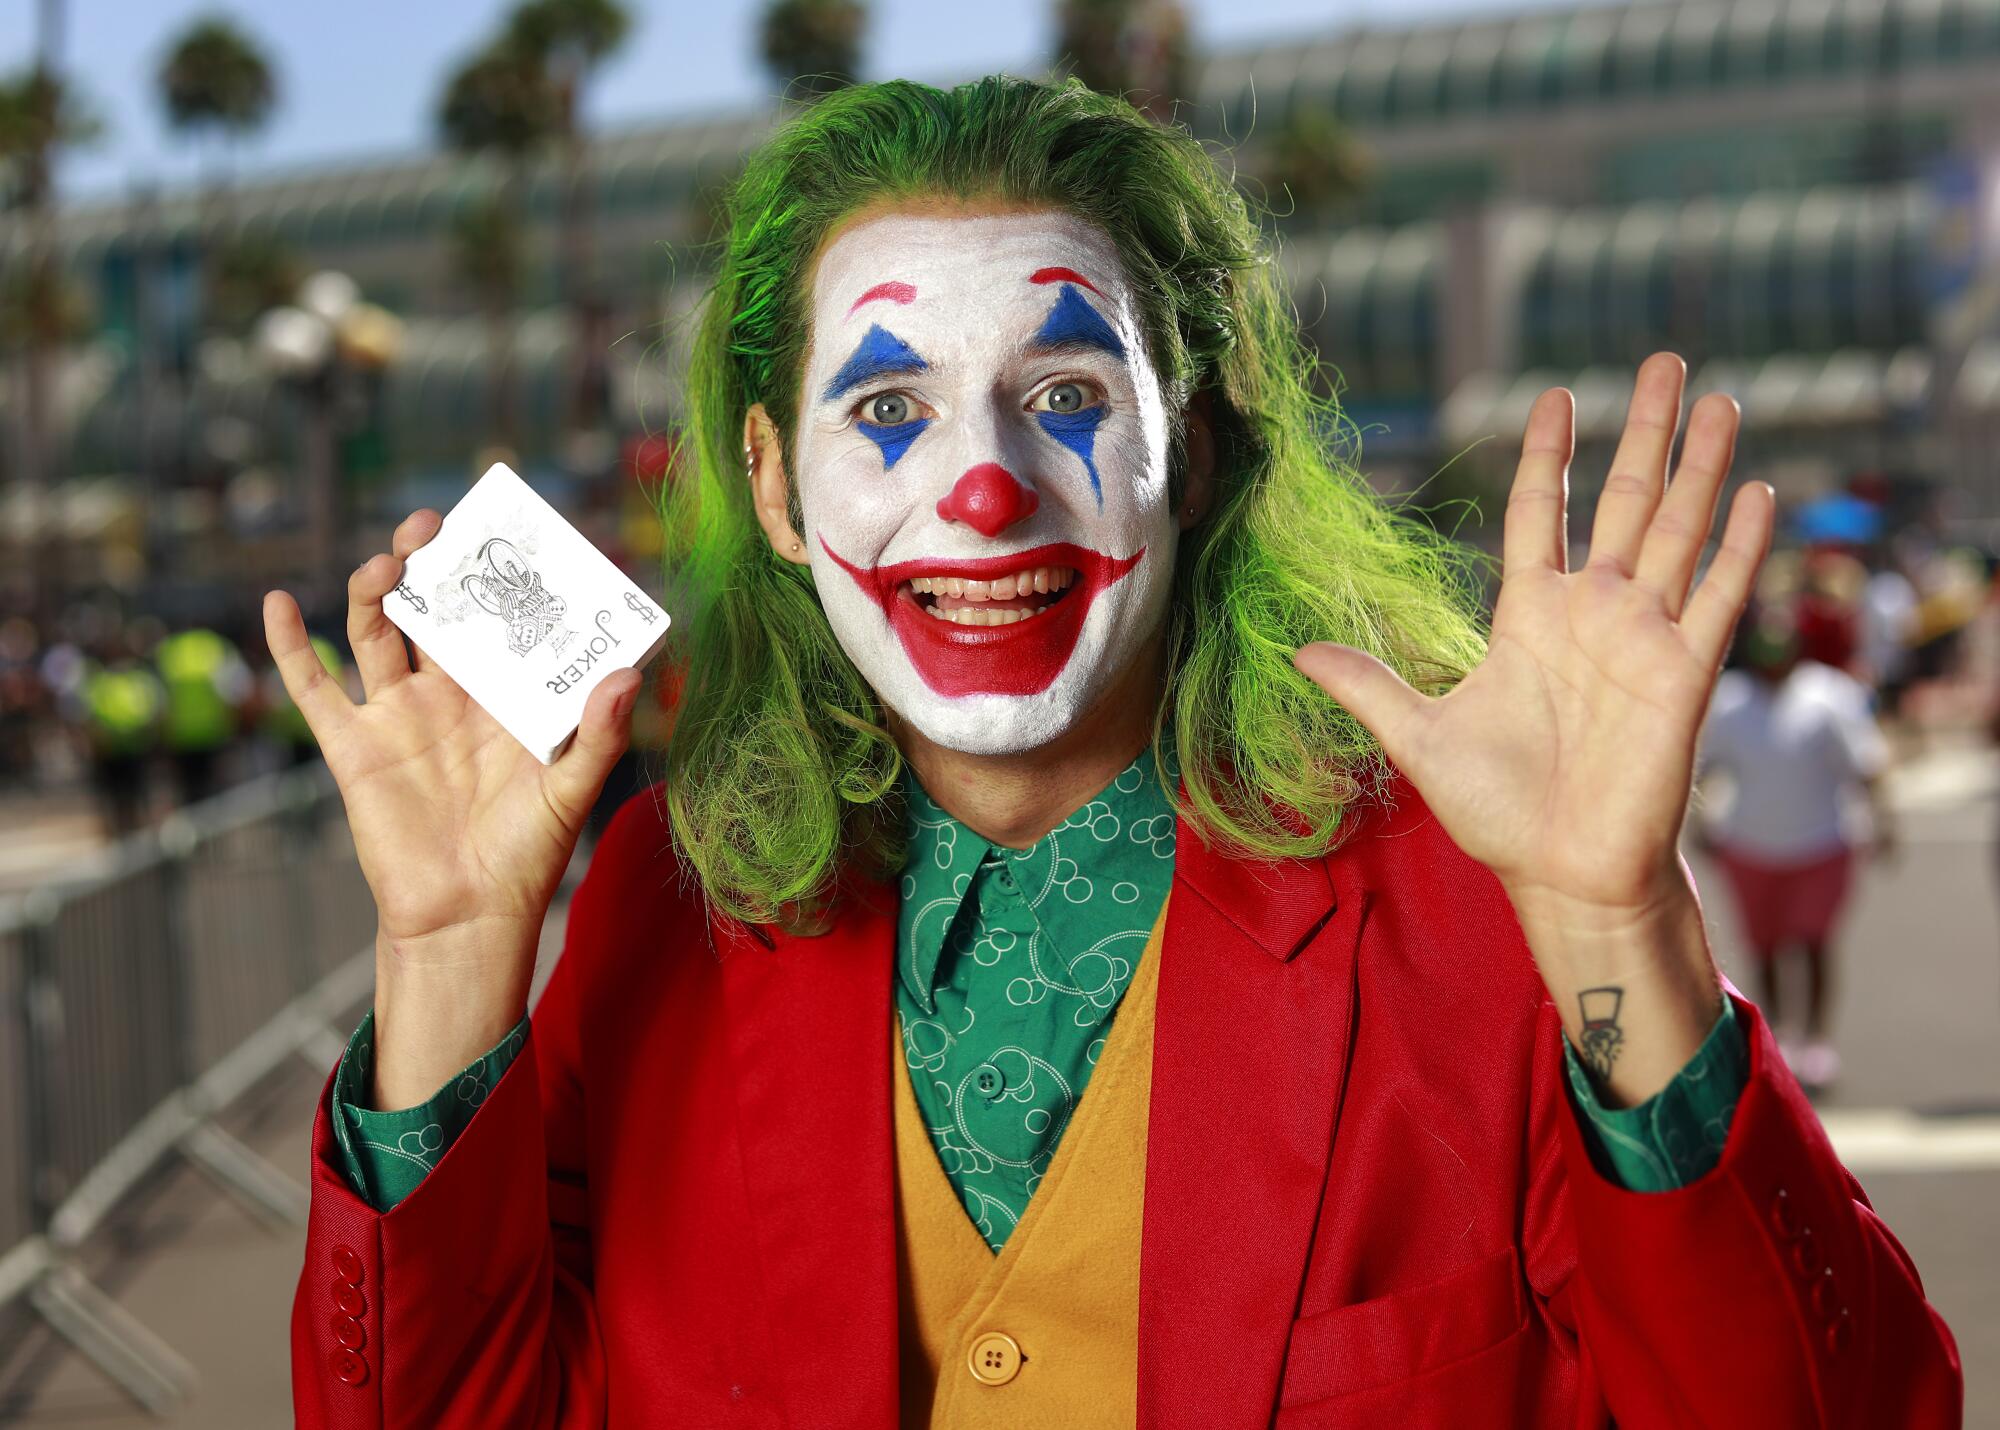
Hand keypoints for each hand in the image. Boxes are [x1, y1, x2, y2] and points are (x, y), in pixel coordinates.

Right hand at [263, 510, 640, 957]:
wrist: (467, 915)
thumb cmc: (529, 855)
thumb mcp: (573, 790)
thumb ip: (600, 734)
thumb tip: (629, 675)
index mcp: (502, 696)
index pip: (498, 619)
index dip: (495, 577)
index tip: (502, 533)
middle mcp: (449, 695)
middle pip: (434, 611)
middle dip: (432, 563)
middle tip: (434, 524)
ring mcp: (398, 715)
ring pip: (377, 631)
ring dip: (375, 588)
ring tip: (388, 560)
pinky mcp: (353, 745)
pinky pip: (313, 687)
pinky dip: (290, 646)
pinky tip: (276, 603)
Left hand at [1294, 353, 1772, 919]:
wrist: (1560, 873)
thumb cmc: (1497, 810)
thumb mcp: (1417, 736)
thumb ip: (1367, 683)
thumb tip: (1296, 649)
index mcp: (1528, 617)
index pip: (1539, 513)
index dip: (1548, 455)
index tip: (1557, 396)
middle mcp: (1592, 613)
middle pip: (1624, 501)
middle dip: (1644, 431)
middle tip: (1663, 361)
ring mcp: (1643, 639)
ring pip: (1678, 531)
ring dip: (1701, 466)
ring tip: (1722, 399)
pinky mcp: (1684, 675)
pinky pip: (1717, 599)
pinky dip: (1738, 547)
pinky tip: (1756, 491)